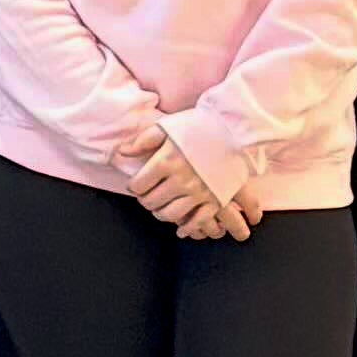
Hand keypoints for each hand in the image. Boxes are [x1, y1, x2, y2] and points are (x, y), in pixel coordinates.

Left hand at [119, 129, 250, 240]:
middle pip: (152, 202)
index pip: (138, 185)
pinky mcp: (216, 198)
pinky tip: (181, 229)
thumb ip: (142, 141)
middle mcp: (181, 179)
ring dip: (162, 214)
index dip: (134, 187)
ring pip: (171, 214)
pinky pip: (198, 221)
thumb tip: (122, 153)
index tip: (136, 184)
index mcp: (166, 161)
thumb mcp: (167, 127)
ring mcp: (199, 191)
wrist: (234, 129)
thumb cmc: (198, 126)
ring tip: (161, 208)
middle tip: (147, 196)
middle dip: (145, 201)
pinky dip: (188, 228)